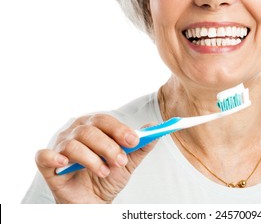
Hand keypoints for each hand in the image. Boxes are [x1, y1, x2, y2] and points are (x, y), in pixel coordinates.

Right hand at [35, 114, 155, 202]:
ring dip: (92, 159)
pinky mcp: (47, 165)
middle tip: (121, 160)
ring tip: (104, 172)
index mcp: (93, 126)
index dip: (119, 129)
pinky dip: (53, 158)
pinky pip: (44, 156)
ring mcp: (60, 147)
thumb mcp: (128, 162)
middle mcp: (75, 132)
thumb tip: (155, 129)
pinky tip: (65, 164)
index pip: (105, 120)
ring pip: (73, 144)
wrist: (93, 202)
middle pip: (89, 130)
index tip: (134, 141)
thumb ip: (141, 146)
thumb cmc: (107, 176)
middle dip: (108, 146)